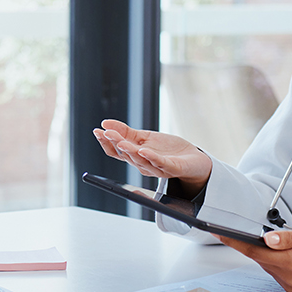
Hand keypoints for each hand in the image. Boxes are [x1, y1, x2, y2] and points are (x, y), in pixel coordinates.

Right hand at [93, 119, 213, 189]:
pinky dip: (151, 157)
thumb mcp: (145, 137)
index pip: (116, 152)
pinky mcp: (172, 168)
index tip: (97, 131)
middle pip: (126, 155)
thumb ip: (126, 132)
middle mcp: (143, 164)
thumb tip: (105, 123)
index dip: (106, 142)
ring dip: (130, 151)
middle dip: (115, 143)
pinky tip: (144, 150)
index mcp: (135, 156)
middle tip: (106, 133)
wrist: (193, 160)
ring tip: (121, 141)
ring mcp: (157, 167)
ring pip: (140, 160)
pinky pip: (160, 163)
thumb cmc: (168, 150)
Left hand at [217, 228, 291, 291]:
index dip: (235, 242)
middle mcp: (291, 278)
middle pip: (260, 258)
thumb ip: (288, 237)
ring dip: (267, 252)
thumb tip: (266, 238)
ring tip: (282, 241)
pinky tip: (285, 252)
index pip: (256, 252)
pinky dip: (275, 260)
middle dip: (254, 243)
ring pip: (267, 264)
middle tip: (253, 230)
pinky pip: (275, 271)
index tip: (219, 233)